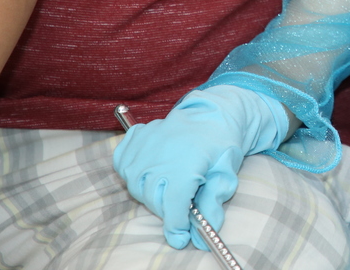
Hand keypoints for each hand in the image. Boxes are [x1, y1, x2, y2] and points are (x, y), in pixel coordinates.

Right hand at [112, 86, 287, 249]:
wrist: (212, 112)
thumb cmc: (220, 144)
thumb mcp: (226, 172)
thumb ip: (214, 200)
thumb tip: (209, 229)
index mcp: (185, 165)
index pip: (173, 206)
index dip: (176, 225)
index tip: (181, 236)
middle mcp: (160, 155)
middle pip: (153, 200)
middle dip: (167, 208)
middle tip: (182, 203)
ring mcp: (144, 145)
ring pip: (136, 186)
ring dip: (151, 192)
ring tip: (169, 183)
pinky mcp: (135, 137)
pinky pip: (123, 165)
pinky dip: (134, 172)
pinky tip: (151, 169)